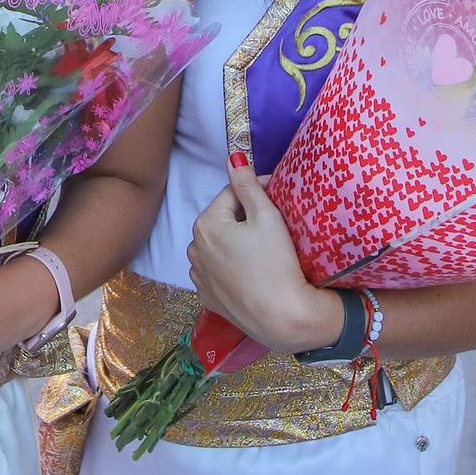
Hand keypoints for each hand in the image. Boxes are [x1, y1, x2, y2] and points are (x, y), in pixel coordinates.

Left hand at [187, 156, 342, 355]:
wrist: (282, 317)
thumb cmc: (277, 263)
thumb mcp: (266, 216)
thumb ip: (247, 184)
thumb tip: (233, 157)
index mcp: (205, 224)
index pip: (231, 194)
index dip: (255, 192)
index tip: (278, 196)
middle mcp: (193, 248)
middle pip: (222, 221)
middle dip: (244, 218)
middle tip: (274, 226)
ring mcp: (198, 276)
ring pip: (218, 247)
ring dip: (235, 242)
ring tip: (263, 251)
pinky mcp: (208, 298)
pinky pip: (218, 272)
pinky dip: (231, 268)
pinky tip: (251, 273)